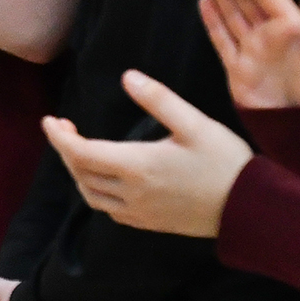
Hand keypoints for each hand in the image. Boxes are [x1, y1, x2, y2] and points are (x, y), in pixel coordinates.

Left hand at [41, 69, 253, 238]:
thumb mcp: (195, 123)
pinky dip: (96, 191)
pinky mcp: (149, 223)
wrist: (249, 209)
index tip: (50, 120)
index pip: (81, 153)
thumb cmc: (225, 162)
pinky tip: (104, 177)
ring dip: (78, 172)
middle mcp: (131, 193)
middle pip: (81, 174)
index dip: (59, 137)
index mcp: (137, 166)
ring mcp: (139, 213)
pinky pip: (109, 210)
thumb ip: (159, 99)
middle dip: (66, 150)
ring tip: (79, 149)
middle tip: (65, 127)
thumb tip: (127, 77)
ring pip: (91, 195)